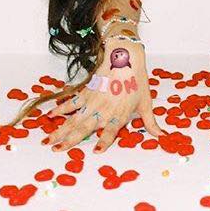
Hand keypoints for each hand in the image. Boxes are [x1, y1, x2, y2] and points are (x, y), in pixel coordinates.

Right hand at [42, 40, 162, 152]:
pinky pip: (71, 103)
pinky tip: (49, 116)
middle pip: (84, 128)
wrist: (126, 58)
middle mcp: (103, 110)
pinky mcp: (86, 92)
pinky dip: (59, 109)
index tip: (96, 152)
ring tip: (47, 140)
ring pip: (73, 119)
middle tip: (56, 150)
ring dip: (59, 129)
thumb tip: (162, 136)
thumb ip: (150, 123)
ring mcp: (92, 102)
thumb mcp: (146, 104)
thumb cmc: (138, 81)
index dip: (104, 142)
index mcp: (119, 115)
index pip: (111, 132)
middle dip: (69, 140)